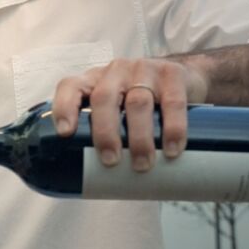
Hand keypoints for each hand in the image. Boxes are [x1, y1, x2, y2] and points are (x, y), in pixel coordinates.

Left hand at [51, 58, 207, 171]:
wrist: (183, 76)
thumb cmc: (137, 102)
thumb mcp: (114, 108)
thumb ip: (99, 132)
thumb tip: (85, 178)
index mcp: (93, 81)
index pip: (70, 87)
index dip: (64, 108)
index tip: (65, 133)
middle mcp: (115, 72)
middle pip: (104, 98)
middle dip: (105, 132)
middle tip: (110, 161)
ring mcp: (144, 70)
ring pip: (138, 103)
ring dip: (139, 137)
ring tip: (141, 164)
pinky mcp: (173, 74)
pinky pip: (172, 102)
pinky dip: (173, 128)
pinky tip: (172, 148)